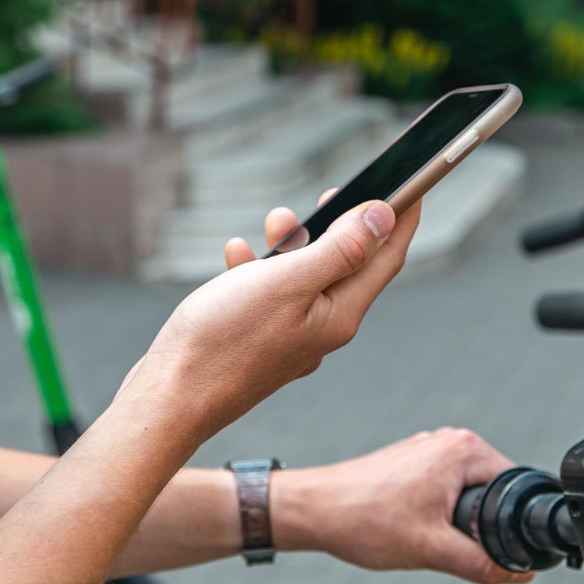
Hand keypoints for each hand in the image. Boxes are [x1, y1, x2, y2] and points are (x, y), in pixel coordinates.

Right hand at [118, 198, 418, 444]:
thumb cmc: (224, 340)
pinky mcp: (260, 341)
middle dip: (340, 225)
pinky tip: (236, 255)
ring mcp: (291, 338)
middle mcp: (322, 329)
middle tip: (333, 192)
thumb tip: (383, 218)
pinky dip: (257, 269)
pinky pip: (271, 294)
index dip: (402, 218)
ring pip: (305, 277)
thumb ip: (339, 249)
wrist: (169, 399)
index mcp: (340, 316)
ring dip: (292, 244)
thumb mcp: (287, 282)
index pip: (387, 258)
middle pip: (348, 266)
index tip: (414, 184)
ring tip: (275, 220)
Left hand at [273, 429, 535, 583]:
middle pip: (494, 492)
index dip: (513, 524)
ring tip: (425, 536)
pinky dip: (439, 513)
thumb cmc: (365, 521)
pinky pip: (446, 489)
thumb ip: (483, 564)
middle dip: (481, 525)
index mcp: (465, 451)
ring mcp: (430, 448)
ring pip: (468, 493)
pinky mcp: (414, 460)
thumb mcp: (432, 550)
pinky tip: (413, 528)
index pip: (515, 488)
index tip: (495, 550)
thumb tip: (521, 574)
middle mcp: (451, 441)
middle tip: (449, 545)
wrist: (314, 510)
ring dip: (457, 521)